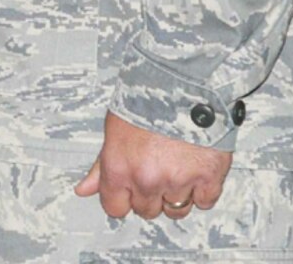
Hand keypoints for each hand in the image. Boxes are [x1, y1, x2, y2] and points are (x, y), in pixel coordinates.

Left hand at [75, 111, 232, 220]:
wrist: (181, 82)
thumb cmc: (144, 99)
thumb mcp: (113, 129)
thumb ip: (101, 165)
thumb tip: (84, 189)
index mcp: (119, 168)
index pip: (114, 208)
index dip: (121, 198)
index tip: (128, 190)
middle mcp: (147, 179)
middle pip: (147, 211)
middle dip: (149, 194)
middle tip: (154, 169)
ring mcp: (179, 180)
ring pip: (177, 209)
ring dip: (176, 194)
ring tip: (175, 168)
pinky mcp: (209, 177)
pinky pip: (205, 202)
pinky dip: (202, 190)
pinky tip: (195, 170)